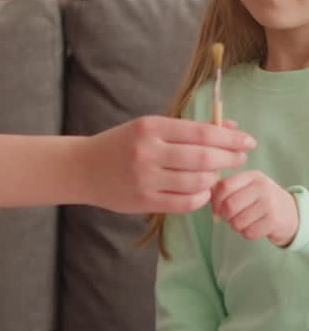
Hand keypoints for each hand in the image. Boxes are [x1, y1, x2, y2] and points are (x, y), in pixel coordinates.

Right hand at [83, 116, 255, 214]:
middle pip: (204, 158)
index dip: (229, 139)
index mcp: (151, 127)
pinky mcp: (144, 201)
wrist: (83, 167)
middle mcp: (148, 152)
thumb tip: (231, 129)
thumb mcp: (152, 128)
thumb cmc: (122, 144)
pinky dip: (200, 197)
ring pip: (197, 182)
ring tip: (216, 174)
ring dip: (214, 179)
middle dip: (229, 158)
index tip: (247, 142)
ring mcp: (145, 178)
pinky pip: (185, 203)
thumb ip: (190, 129)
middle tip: (241, 158)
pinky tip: (202, 191)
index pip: (201, 132)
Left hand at [212, 170, 298, 246]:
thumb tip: (203, 200)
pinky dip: (247, 234)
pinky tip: (254, 227)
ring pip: (237, 222)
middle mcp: (262, 187)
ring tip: (245, 221)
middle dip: (226, 216)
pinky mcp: (274, 221)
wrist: (290, 213)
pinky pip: (248, 233)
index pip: (223, 186)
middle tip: (232, 217)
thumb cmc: (259, 200)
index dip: (215, 201)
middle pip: (229, 206)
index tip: (216, 209)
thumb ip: (226, 190)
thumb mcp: (247, 187)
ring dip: (236, 226)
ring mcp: (269, 204)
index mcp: (252, 175)